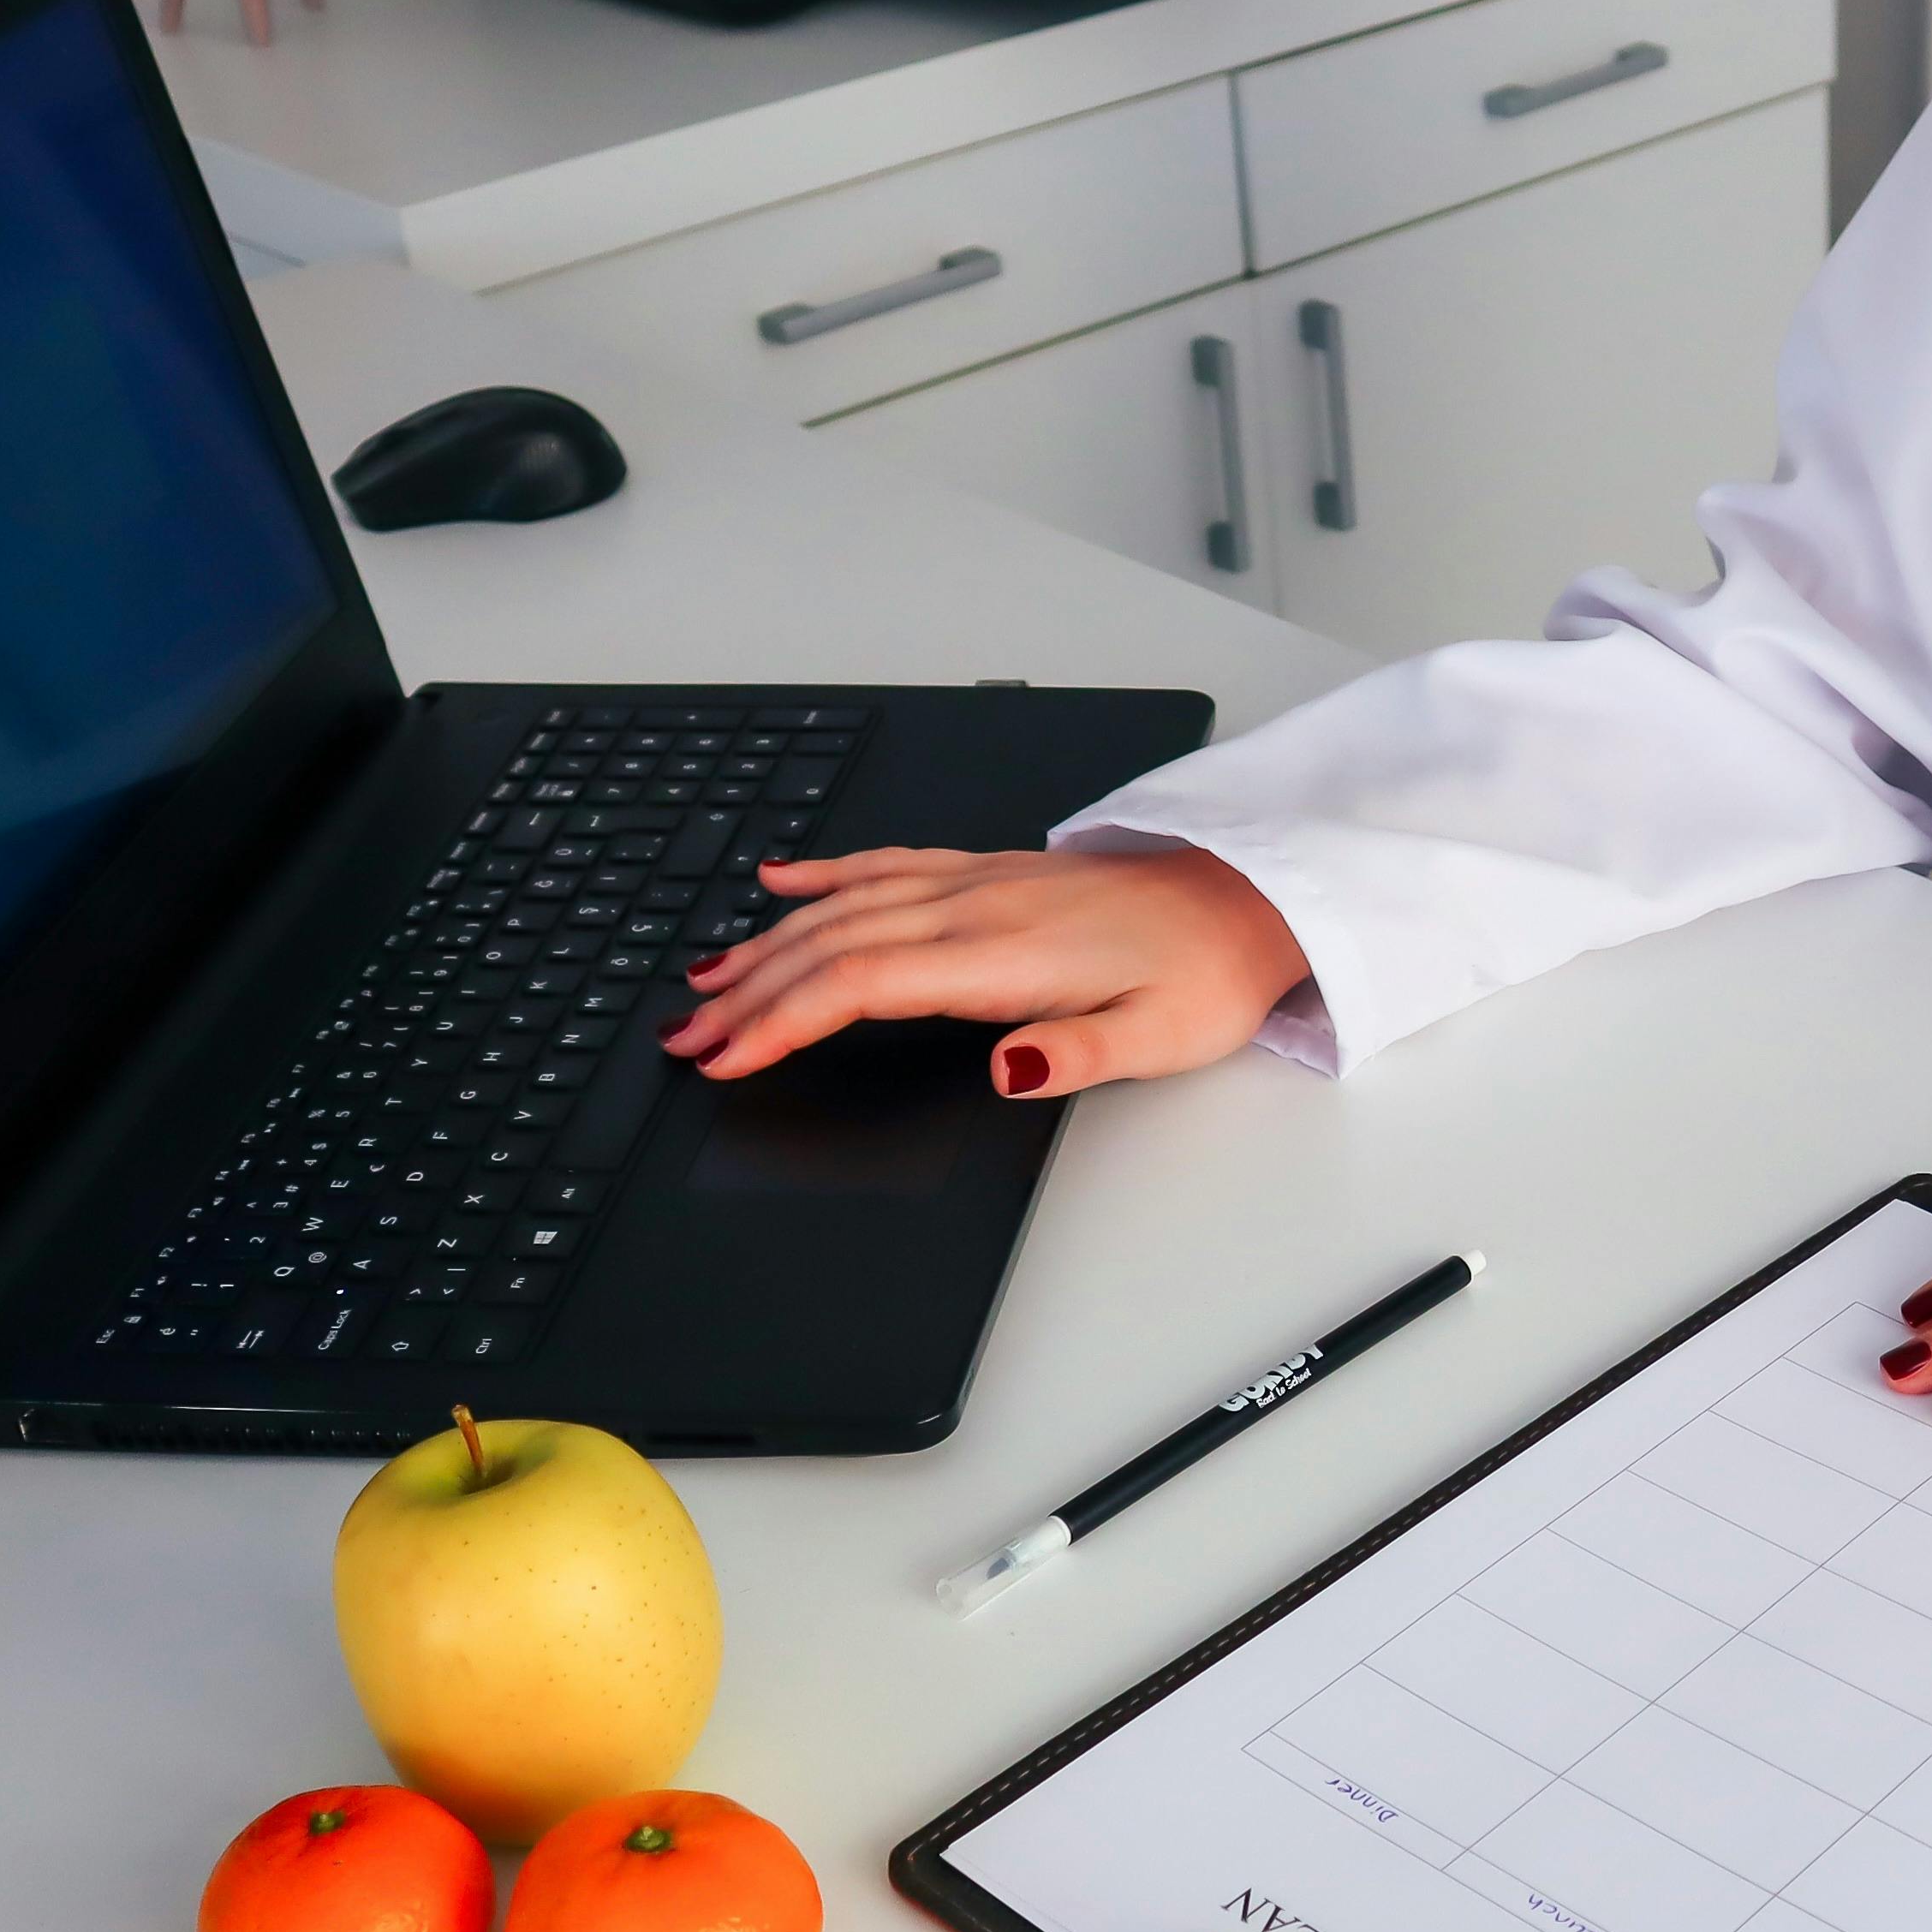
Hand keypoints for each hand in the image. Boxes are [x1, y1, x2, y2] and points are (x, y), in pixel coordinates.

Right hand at [663, 843, 1308, 1090]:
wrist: (1246, 900)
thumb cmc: (1204, 975)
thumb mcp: (1158, 1039)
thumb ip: (1075, 1054)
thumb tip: (1005, 1066)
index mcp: (1004, 954)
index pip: (862, 985)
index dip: (784, 1022)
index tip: (728, 1057)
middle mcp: (976, 907)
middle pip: (832, 948)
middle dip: (748, 995)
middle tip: (684, 1037)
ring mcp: (978, 882)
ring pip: (845, 906)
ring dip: (767, 943)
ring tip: (705, 982)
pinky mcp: (991, 872)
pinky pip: (886, 865)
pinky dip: (824, 874)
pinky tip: (780, 881)